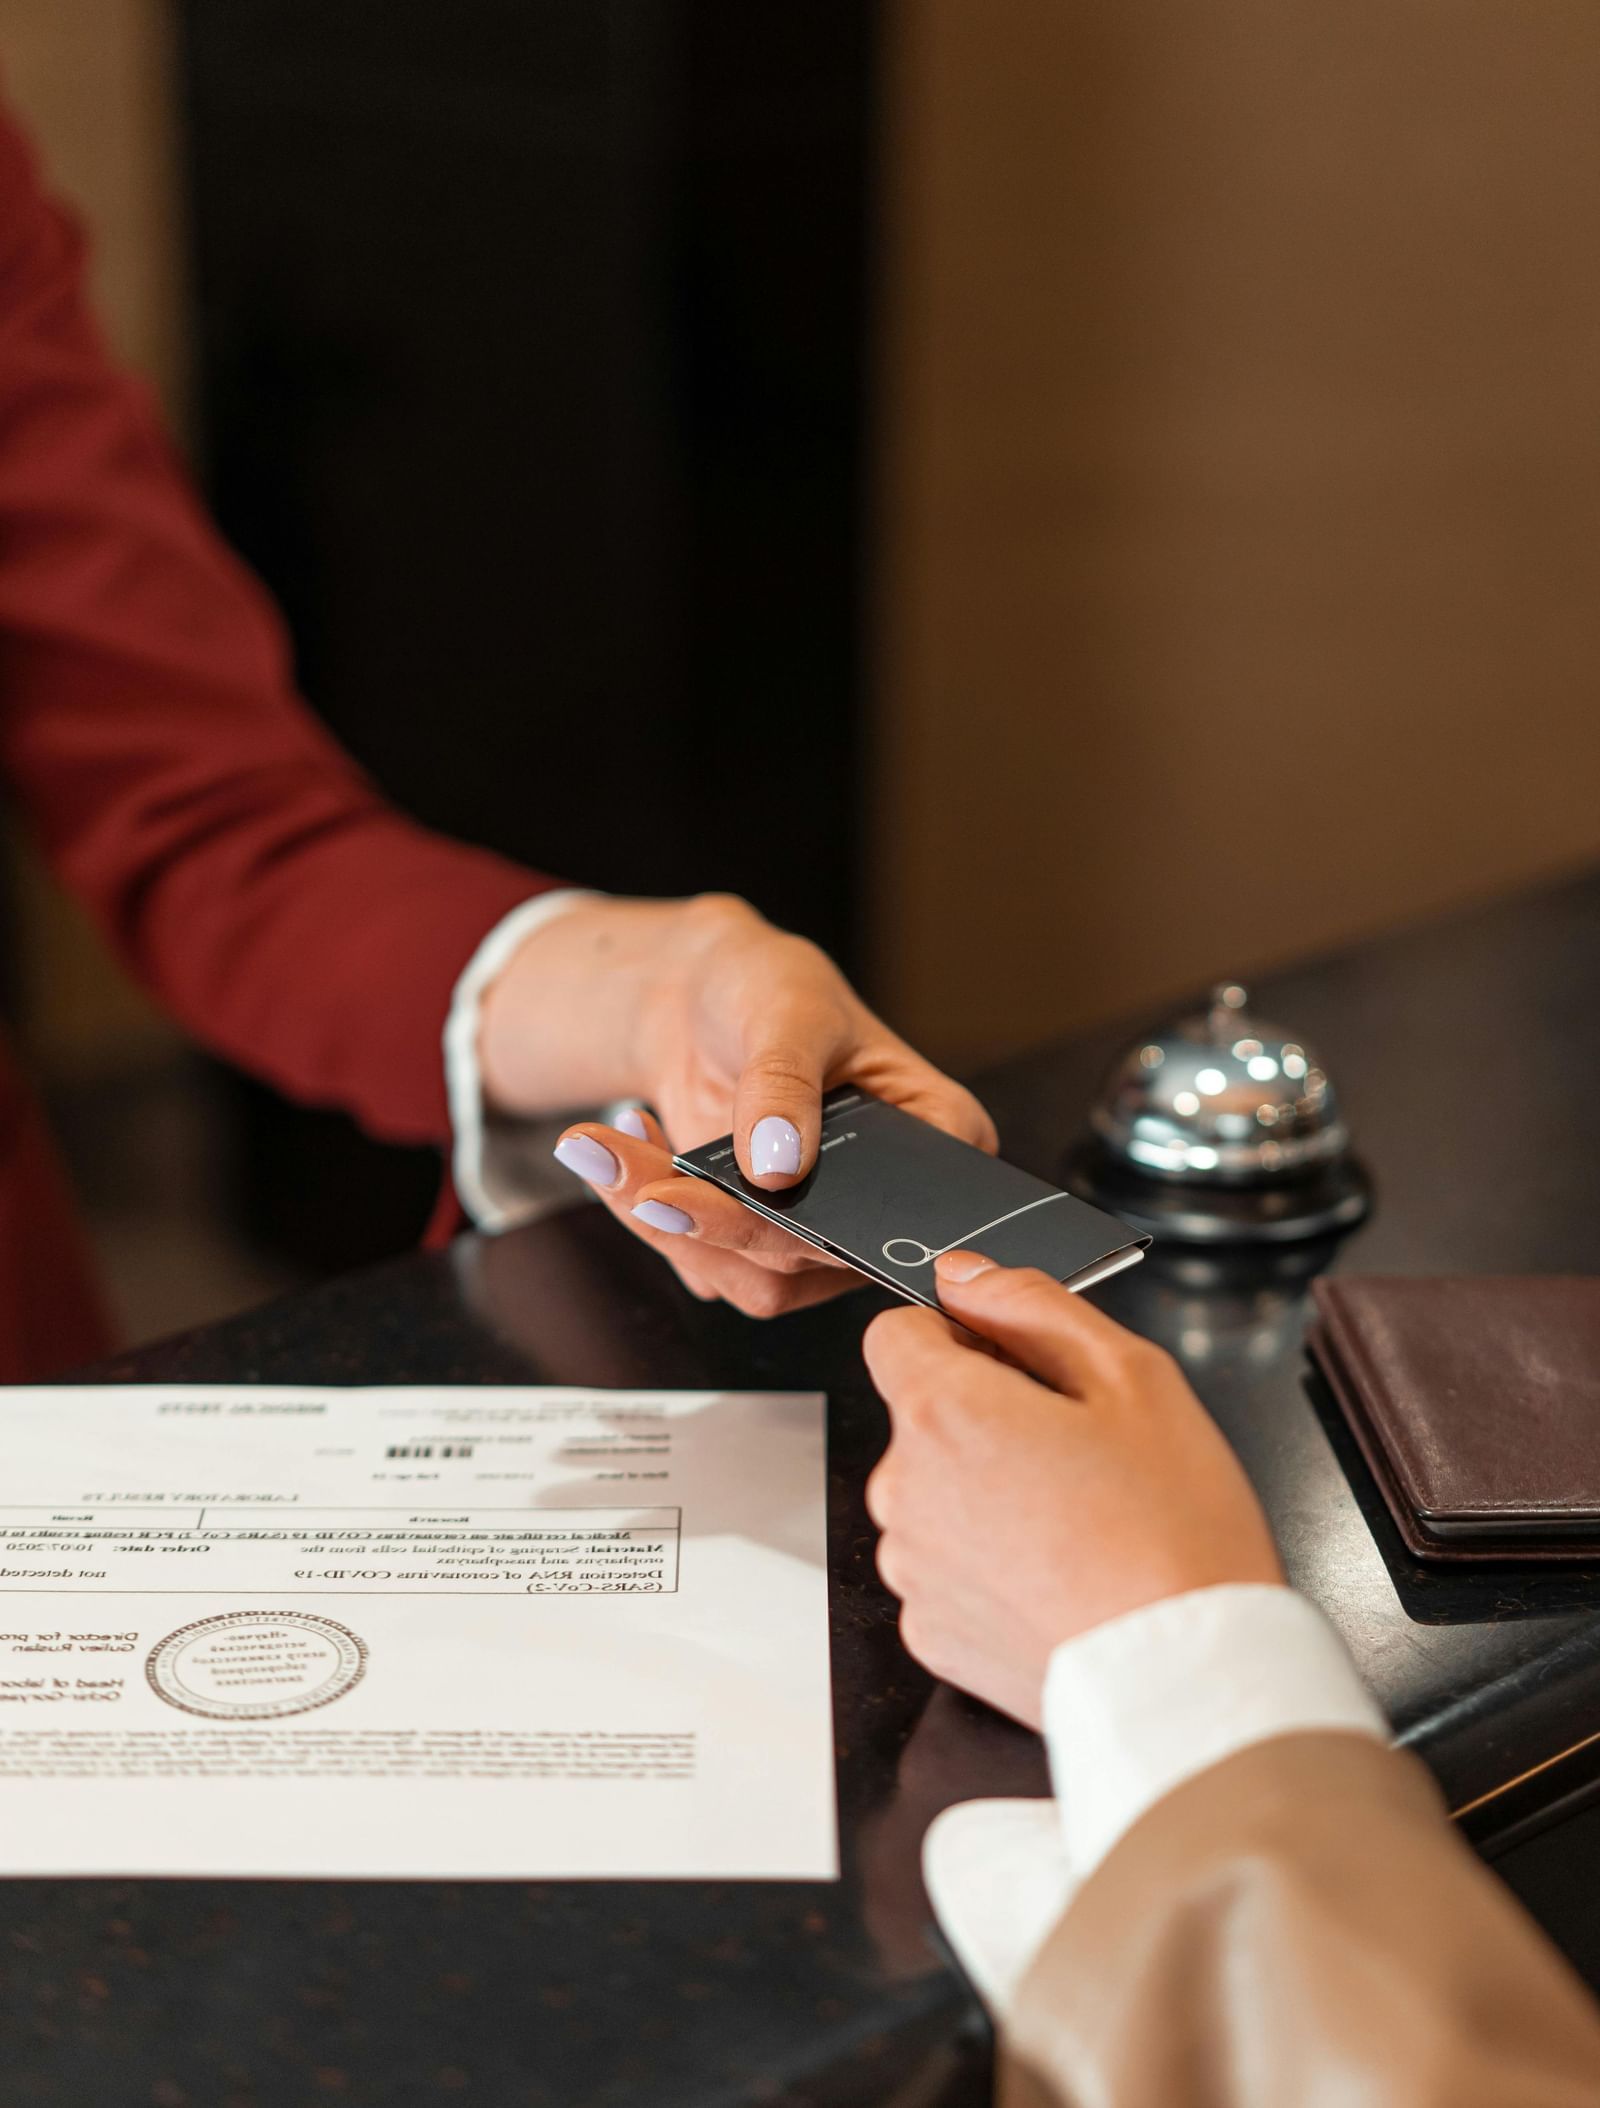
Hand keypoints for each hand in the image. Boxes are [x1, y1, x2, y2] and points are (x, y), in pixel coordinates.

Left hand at [477, 894, 995, 1317]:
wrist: (699, 996)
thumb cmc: (769, 984)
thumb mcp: (787, 1008)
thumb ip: (784, 1082)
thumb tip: (778, 1169)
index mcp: (938, 1134)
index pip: (902, 1209)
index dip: (824, 1221)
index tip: (736, 1194)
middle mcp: (888, 1199)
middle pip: (814, 1254)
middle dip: (716, 1221)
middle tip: (642, 1183)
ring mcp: (822, 1228)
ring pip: (755, 1279)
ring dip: (670, 1229)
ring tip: (610, 1151)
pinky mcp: (759, 1241)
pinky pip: (708, 1265)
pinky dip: (652, 1219)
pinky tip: (626, 1151)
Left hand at [862, 1254, 1281, 1728]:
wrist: (1186, 1678)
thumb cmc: (1173, 1532)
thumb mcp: (1130, 1375)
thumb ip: (1032, 1304)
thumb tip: (965, 1275)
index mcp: (943, 1412)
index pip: (895, 1332)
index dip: (958, 1334)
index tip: (1016, 1362)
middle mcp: (903, 1489)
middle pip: (921, 1417)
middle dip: (984, 1417)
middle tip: (1079, 1453)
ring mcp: (911, 1568)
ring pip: (933, 1493)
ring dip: (984, 1492)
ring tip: (1078, 1523)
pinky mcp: (929, 1631)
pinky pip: (946, 1567)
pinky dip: (989, 1563)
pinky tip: (1059, 1575)